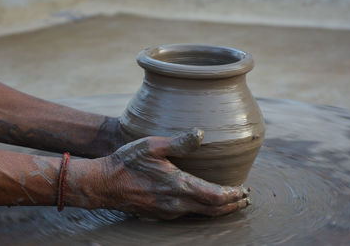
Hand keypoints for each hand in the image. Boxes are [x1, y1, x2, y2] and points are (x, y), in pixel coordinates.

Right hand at [88, 128, 250, 219]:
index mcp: (178, 186)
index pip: (215, 196)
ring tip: (231, 202)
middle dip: (232, 205)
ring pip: (201, 214)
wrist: (104, 184)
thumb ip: (179, 142)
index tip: (245, 190)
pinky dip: (203, 210)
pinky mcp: (160, 214)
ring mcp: (168, 212)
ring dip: (219, 209)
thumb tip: (201, 133)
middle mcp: (176, 203)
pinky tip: (204, 203)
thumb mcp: (152, 146)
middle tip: (245, 199)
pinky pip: (188, 215)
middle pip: (213, 210)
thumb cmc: (127, 163)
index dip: (233, 195)